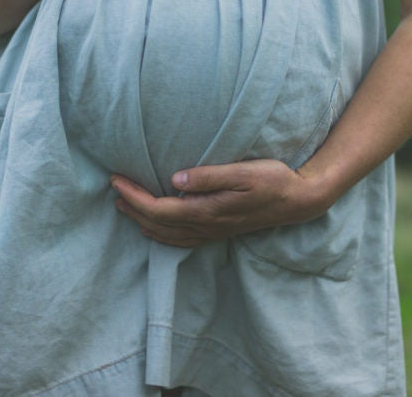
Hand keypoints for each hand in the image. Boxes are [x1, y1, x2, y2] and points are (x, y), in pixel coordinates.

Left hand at [110, 160, 327, 247]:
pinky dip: (161, 234)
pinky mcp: (218, 230)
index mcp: (208, 211)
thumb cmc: (273, 180)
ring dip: (142, 221)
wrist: (298, 201)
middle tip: (113, 188)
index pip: (159, 209)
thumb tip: (175, 180)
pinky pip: (181, 240)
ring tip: (123, 206)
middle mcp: (206, 226)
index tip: (116, 180)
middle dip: (131, 207)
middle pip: (157, 224)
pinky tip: (154, 227)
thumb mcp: (243, 172)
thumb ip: (209, 176)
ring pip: (167, 235)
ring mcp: (212, 232)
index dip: (134, 197)